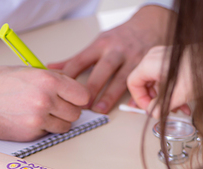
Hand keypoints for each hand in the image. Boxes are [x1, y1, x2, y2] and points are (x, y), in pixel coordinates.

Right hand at [0, 65, 89, 141]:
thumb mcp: (28, 71)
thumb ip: (52, 80)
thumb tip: (72, 90)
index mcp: (48, 79)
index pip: (82, 96)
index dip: (78, 98)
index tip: (72, 100)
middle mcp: (46, 99)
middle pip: (76, 113)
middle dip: (68, 111)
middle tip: (55, 107)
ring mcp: (37, 119)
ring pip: (65, 127)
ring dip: (57, 123)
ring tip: (40, 114)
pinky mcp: (29, 134)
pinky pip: (47, 135)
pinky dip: (42, 130)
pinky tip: (26, 120)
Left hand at [48, 5, 173, 113]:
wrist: (150, 25)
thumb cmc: (121, 37)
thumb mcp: (97, 43)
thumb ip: (76, 59)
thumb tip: (51, 68)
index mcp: (101, 45)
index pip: (81, 60)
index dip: (70, 76)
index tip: (61, 91)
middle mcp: (116, 51)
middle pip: (103, 69)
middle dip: (92, 87)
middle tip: (82, 104)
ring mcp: (133, 58)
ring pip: (122, 78)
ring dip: (111, 95)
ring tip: (100, 109)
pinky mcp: (146, 66)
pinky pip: (141, 82)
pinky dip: (137, 95)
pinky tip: (131, 106)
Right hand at [127, 46, 193, 117]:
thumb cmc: (200, 71)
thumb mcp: (176, 95)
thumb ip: (159, 106)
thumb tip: (152, 113)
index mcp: (149, 63)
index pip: (133, 83)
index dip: (139, 99)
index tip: (150, 109)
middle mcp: (154, 58)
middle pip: (145, 83)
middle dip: (155, 100)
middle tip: (162, 111)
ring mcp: (164, 57)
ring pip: (157, 82)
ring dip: (165, 98)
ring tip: (177, 109)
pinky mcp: (175, 60)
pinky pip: (167, 77)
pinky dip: (172, 90)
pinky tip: (184, 103)